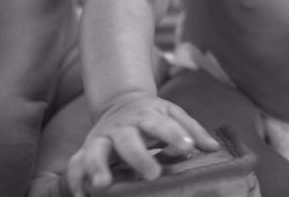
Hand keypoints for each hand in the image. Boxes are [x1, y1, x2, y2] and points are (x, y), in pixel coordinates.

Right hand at [65, 92, 218, 195]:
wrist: (120, 101)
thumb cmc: (152, 114)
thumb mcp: (173, 113)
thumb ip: (192, 129)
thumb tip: (212, 147)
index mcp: (144, 115)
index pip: (160, 124)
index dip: (173, 134)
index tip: (188, 148)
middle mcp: (120, 127)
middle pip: (126, 140)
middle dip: (137, 156)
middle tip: (152, 174)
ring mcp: (101, 138)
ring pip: (94, 151)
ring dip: (96, 167)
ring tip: (102, 185)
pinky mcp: (86, 150)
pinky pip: (75, 165)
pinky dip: (75, 180)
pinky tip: (81, 196)